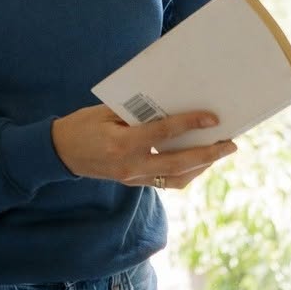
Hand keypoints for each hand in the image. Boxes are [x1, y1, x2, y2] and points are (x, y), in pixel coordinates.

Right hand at [51, 105, 237, 189]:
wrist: (60, 153)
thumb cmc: (82, 125)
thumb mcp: (106, 111)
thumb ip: (136, 112)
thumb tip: (171, 106)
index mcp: (121, 143)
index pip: (163, 133)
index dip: (190, 124)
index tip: (213, 118)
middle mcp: (130, 165)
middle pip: (178, 164)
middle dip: (208, 155)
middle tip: (231, 144)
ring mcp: (132, 178)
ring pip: (176, 179)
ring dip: (201, 167)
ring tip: (219, 152)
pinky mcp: (133, 183)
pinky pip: (166, 182)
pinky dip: (185, 172)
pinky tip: (197, 161)